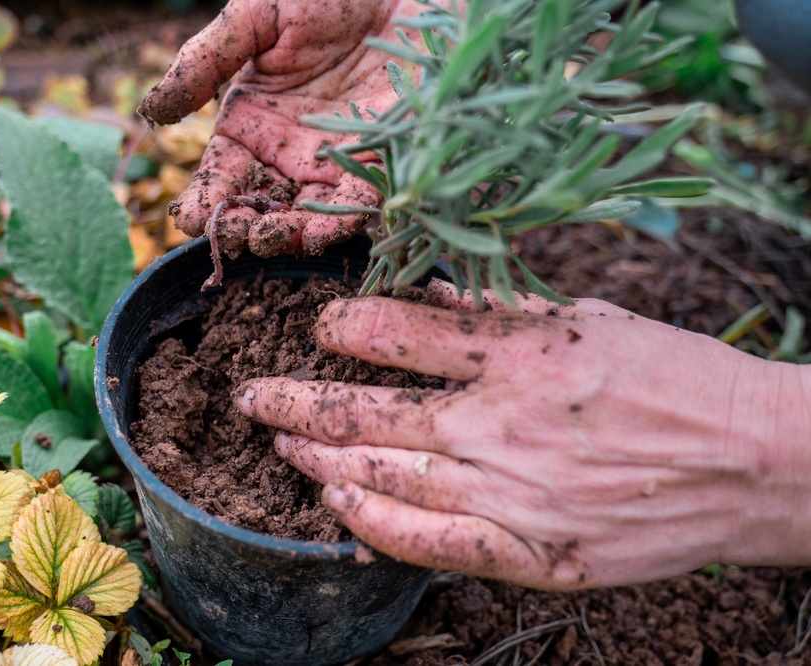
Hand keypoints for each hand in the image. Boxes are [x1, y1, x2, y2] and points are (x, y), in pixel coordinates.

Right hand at [140, 0, 428, 257]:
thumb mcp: (257, 15)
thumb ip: (206, 60)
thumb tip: (152, 110)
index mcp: (249, 124)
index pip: (218, 177)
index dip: (202, 203)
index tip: (193, 219)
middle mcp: (286, 155)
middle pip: (256, 208)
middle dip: (243, 228)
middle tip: (238, 232)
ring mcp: (332, 165)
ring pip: (302, 216)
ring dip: (285, 235)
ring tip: (273, 236)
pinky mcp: (379, 164)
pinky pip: (356, 203)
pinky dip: (338, 221)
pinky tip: (319, 231)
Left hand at [235, 280, 810, 588]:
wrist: (756, 461)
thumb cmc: (674, 376)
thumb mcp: (589, 319)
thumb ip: (500, 312)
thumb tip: (424, 291)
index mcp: (520, 352)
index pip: (395, 332)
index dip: (340, 326)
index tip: (316, 327)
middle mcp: (504, 423)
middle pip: (369, 411)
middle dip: (295, 402)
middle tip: (251, 396)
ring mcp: (515, 494)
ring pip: (386, 476)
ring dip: (320, 458)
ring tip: (279, 445)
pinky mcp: (536, 552)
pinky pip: (434, 544)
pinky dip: (376, 527)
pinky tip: (336, 505)